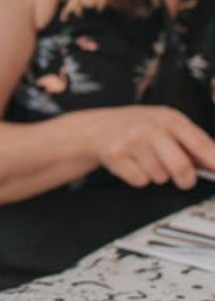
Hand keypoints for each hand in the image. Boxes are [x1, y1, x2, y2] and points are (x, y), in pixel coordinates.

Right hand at [85, 105, 214, 189]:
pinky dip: (138, 177)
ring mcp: (131, 140)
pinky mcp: (115, 154)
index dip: (214, 164)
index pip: (201, 146)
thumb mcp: (167, 126)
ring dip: (156, 175)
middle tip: (183, 179)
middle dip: (185, 180)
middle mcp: (151, 127)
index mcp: (170, 119)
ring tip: (146, 160)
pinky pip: (140, 181)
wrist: (98, 126)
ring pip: (160, 177)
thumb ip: (194, 144)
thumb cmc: (139, 127)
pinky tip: (132, 163)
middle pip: (181, 167)